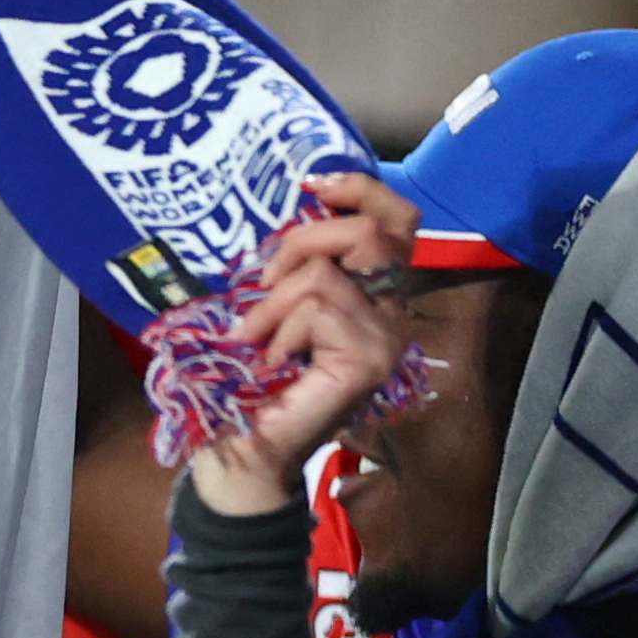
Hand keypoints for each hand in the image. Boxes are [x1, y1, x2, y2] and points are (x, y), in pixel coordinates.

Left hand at [190, 174, 419, 513]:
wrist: (241, 453)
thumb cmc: (249, 383)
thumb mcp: (271, 307)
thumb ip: (294, 266)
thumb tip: (290, 210)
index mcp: (375, 294)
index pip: (397, 221)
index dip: (360, 191)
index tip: (312, 184)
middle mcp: (393, 312)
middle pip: (371, 232)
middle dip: (304, 241)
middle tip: (264, 282)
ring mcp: (387, 337)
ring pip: (329, 273)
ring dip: (274, 301)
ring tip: (256, 338)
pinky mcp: (369, 358)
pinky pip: (319, 307)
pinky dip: (280, 329)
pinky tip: (274, 363)